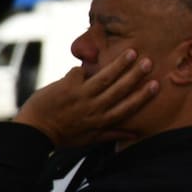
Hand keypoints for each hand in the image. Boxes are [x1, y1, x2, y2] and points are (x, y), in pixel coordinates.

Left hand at [14, 49, 157, 147]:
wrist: (34, 131)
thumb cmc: (64, 136)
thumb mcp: (90, 139)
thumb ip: (112, 134)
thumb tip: (134, 134)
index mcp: (102, 121)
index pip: (127, 107)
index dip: (142, 96)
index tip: (156, 84)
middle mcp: (94, 109)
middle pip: (119, 89)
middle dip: (135, 75)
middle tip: (148, 62)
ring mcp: (80, 97)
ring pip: (104, 78)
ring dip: (119, 64)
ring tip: (131, 52)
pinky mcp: (67, 88)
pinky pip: (79, 73)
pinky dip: (82, 68)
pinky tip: (87, 59)